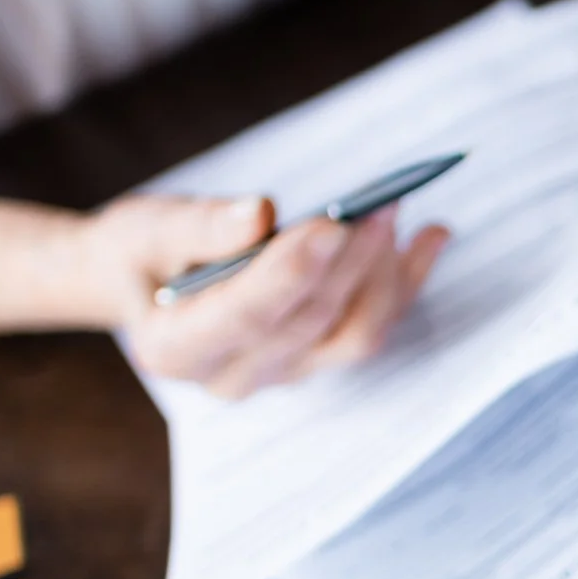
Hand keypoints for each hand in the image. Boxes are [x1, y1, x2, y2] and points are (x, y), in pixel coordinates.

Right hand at [90, 194, 448, 399]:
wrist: (145, 281)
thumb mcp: (148, 228)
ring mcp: (282, 374)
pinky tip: (434, 235)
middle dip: (350, 260)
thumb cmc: (143, 250)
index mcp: (175, 349)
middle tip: (380, 203)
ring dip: (386, 272)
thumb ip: (198, 227)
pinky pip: (374, 327)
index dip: (292, 272)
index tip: (330, 224)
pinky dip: (408, 282)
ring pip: (352, 334)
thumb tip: (258, 215)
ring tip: (397, 207)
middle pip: (309, 322)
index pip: (245, 316)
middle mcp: (232, 375)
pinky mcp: (318, 358)